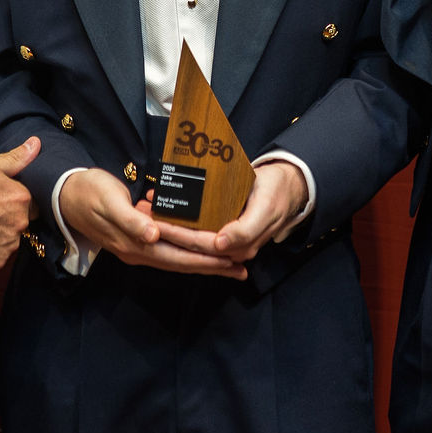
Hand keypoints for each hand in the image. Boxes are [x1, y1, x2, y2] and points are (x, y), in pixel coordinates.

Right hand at [58, 169, 244, 276]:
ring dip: (204, 262)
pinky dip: (189, 251)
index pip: (177, 257)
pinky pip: (169, 250)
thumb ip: (131, 220)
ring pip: (177, 259)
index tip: (231, 260)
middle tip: (242, 268)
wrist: (65, 194)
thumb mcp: (109, 202)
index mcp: (134, 244)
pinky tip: (201, 247)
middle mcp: (139, 252)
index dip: (204, 259)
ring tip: (229, 263)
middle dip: (212, 266)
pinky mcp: (137, 240)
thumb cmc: (89, 193)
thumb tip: (153, 237)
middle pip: (182, 263)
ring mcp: (138, 248)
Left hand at [149, 159, 307, 266]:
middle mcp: (229, 247)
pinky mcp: (222, 230)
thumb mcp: (265, 208)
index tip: (155, 221)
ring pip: (190, 236)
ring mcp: (226, 239)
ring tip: (146, 208)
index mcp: (239, 244)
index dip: (176, 234)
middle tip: (142, 212)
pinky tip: (162, 208)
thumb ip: (245, 230)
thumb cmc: (276, 193)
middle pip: (190, 242)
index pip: (199, 244)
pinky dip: (179, 220)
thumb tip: (220, 245)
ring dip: (168, 224)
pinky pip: (197, 229)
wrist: (289, 185)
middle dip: (164, 229)